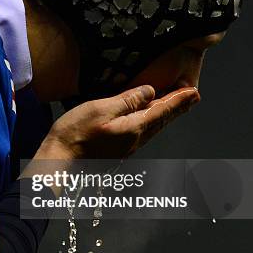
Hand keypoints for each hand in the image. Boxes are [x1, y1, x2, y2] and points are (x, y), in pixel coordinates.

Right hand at [36, 85, 199, 160]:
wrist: (59, 160)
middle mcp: (134, 140)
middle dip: (178, 107)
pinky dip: (153, 121)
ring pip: (153, 127)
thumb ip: (127, 101)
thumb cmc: (75, 134)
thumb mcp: (101, 109)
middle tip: (193, 96)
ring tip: (177, 105)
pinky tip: (150, 119)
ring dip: (167, 114)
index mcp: (134, 128)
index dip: (178, 99)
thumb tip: (149, 92)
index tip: (194, 91)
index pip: (162, 109)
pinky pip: (142, 133)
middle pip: (161, 120)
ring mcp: (125, 147)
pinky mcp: (116, 150)